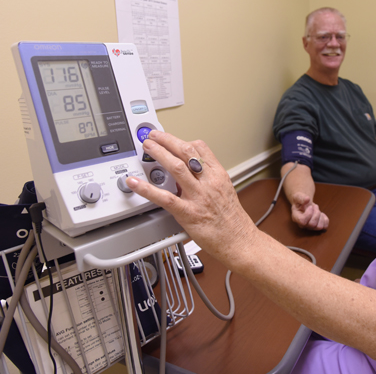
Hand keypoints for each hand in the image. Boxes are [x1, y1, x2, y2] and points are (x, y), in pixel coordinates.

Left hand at [125, 131, 256, 260]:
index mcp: (219, 175)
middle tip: (154, 136)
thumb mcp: (225, 191)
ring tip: (147, 147)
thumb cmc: (232, 220)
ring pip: (176, 168)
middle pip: (186, 152)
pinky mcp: (188, 213)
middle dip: (168, 140)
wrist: (239, 241)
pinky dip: (146, 189)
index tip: (170, 137)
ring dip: (159, 153)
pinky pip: (164, 198)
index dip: (182, 140)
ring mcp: (198, 197)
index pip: (200, 148)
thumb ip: (207, 180)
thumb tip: (189, 174)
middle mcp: (209, 182)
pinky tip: (135, 183)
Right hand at [290, 192, 328, 230]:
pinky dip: (325, 219)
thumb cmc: (299, 201)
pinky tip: (321, 214)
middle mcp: (303, 225)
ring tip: (317, 210)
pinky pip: (325, 226)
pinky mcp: (317, 226)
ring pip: (319, 227)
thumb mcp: (298, 197)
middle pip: (312, 224)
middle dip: (316, 213)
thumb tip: (307, 199)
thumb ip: (301, 198)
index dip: (308, 213)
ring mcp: (310, 227)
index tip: (310, 207)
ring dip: (320, 216)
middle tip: (314, 206)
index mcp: (296, 218)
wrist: (303, 204)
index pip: (302, 221)